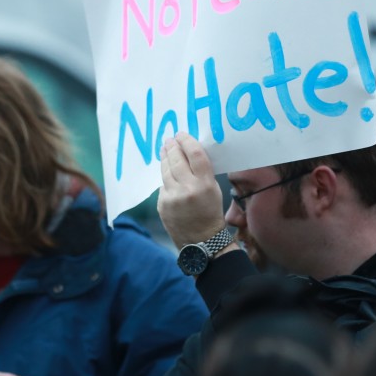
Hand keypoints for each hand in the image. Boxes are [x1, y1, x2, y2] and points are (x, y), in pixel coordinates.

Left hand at [157, 132, 227, 247]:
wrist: (201, 241)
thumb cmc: (210, 212)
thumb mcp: (213, 190)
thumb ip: (201, 172)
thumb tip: (186, 152)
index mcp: (205, 184)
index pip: (195, 154)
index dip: (187, 141)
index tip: (181, 134)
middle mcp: (188, 189)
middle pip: (177, 159)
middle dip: (172, 147)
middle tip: (169, 139)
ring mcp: (173, 197)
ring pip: (166, 171)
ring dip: (165, 158)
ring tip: (164, 149)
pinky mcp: (162, 204)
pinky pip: (163, 186)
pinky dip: (166, 179)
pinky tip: (167, 173)